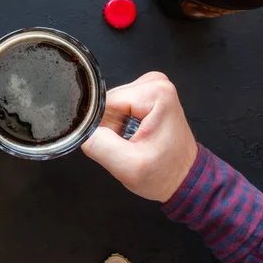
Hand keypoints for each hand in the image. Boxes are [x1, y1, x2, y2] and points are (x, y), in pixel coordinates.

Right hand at [81, 72, 197, 202]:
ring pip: (111, 104)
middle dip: (109, 126)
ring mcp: (154, 86)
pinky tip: (132, 134)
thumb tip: (78, 127)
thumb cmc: (164, 173)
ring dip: (114, 125)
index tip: (117, 144)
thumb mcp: (127, 166)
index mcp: (156, 93)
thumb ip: (98, 144)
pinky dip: (120, 122)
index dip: (102, 126)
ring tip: (132, 141)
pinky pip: (119, 105)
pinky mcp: (149, 94)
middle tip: (126, 145)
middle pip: (108, 101)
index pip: (105, 102)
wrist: (184, 179)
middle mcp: (157, 83)